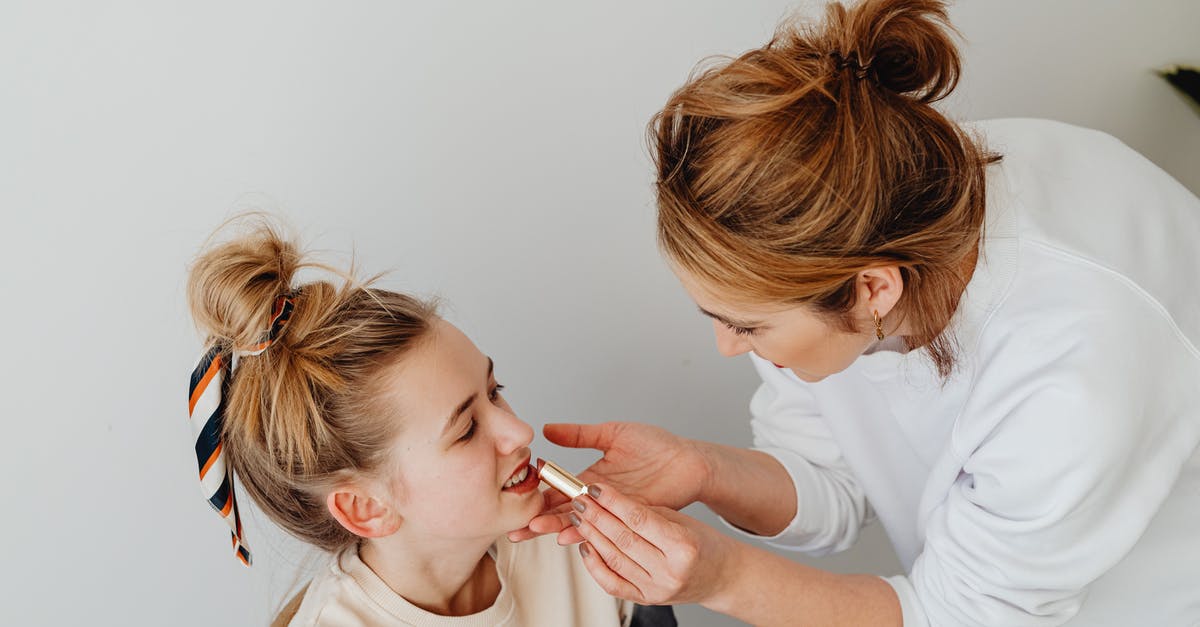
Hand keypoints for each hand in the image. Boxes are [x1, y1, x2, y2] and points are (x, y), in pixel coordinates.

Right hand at [507, 422, 710, 541]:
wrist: (687, 460)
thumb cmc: (655, 446)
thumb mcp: (612, 434)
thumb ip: (580, 435)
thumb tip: (547, 429)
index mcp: (590, 479)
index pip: (556, 491)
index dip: (535, 496)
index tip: (513, 500)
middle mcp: (598, 499)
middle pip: (560, 512)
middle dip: (537, 520)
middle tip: (514, 528)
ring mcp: (612, 511)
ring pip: (577, 522)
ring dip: (554, 527)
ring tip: (533, 529)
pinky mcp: (628, 519)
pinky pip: (603, 528)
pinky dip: (584, 533)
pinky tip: (567, 536)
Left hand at [568, 483, 739, 606]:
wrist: (722, 577)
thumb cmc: (705, 545)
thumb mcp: (682, 521)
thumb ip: (648, 514)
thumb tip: (610, 502)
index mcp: (684, 547)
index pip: (639, 520)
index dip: (613, 502)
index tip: (596, 489)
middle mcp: (670, 572)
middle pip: (622, 540)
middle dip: (596, 517)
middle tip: (579, 500)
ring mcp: (657, 590)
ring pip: (613, 561)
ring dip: (591, 536)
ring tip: (579, 519)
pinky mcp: (646, 600)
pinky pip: (612, 584)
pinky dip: (594, 565)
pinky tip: (586, 546)